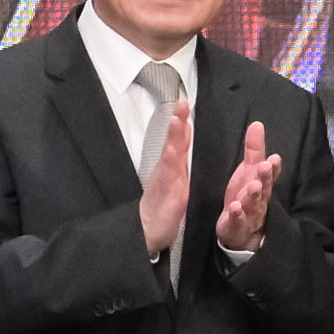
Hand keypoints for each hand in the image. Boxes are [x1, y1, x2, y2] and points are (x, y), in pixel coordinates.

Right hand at [134, 96, 192, 262]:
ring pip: (170, 154)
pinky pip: (169, 177)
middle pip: (173, 142)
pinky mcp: (166, 194)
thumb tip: (180, 144)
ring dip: (174, 136)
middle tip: (182, 102)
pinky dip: (171, 161)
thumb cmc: (162, 209)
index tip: (184, 103)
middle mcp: (168, 170)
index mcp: (173, 167)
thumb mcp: (174, 182)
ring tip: (177, 119)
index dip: (181, 122)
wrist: (149, 231)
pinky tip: (173, 150)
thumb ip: (177, 163)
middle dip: (178, 121)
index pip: (178, 140)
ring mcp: (165, 181)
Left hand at [210, 127, 284, 254]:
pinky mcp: (236, 224)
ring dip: (253, 195)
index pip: (270, 173)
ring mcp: (249, 212)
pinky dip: (237, 214)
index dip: (273, 166)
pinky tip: (235, 208)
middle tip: (266, 166)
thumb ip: (254, 149)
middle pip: (264, 186)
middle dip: (265, 177)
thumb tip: (257, 124)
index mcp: (261, 183)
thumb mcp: (249, 171)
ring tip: (254, 186)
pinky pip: (238, 220)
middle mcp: (258, 198)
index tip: (275, 158)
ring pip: (253, 203)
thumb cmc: (245, 197)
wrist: (241, 231)